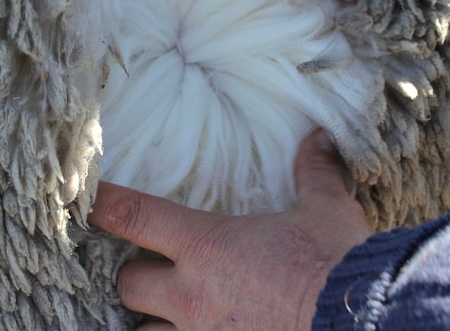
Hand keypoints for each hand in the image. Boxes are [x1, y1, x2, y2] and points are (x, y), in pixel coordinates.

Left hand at [88, 130, 373, 329]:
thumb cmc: (338, 265)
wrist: (362, 321)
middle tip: (153, 270)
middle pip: (127, 284)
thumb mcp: (327, 211)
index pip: (133, 215)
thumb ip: (314, 172)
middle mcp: (191, 296)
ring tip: (168, 317)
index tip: (87, 197)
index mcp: (207, 245)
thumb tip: (319, 136)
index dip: (102, 204)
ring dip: (150, 324)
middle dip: (134, 276)